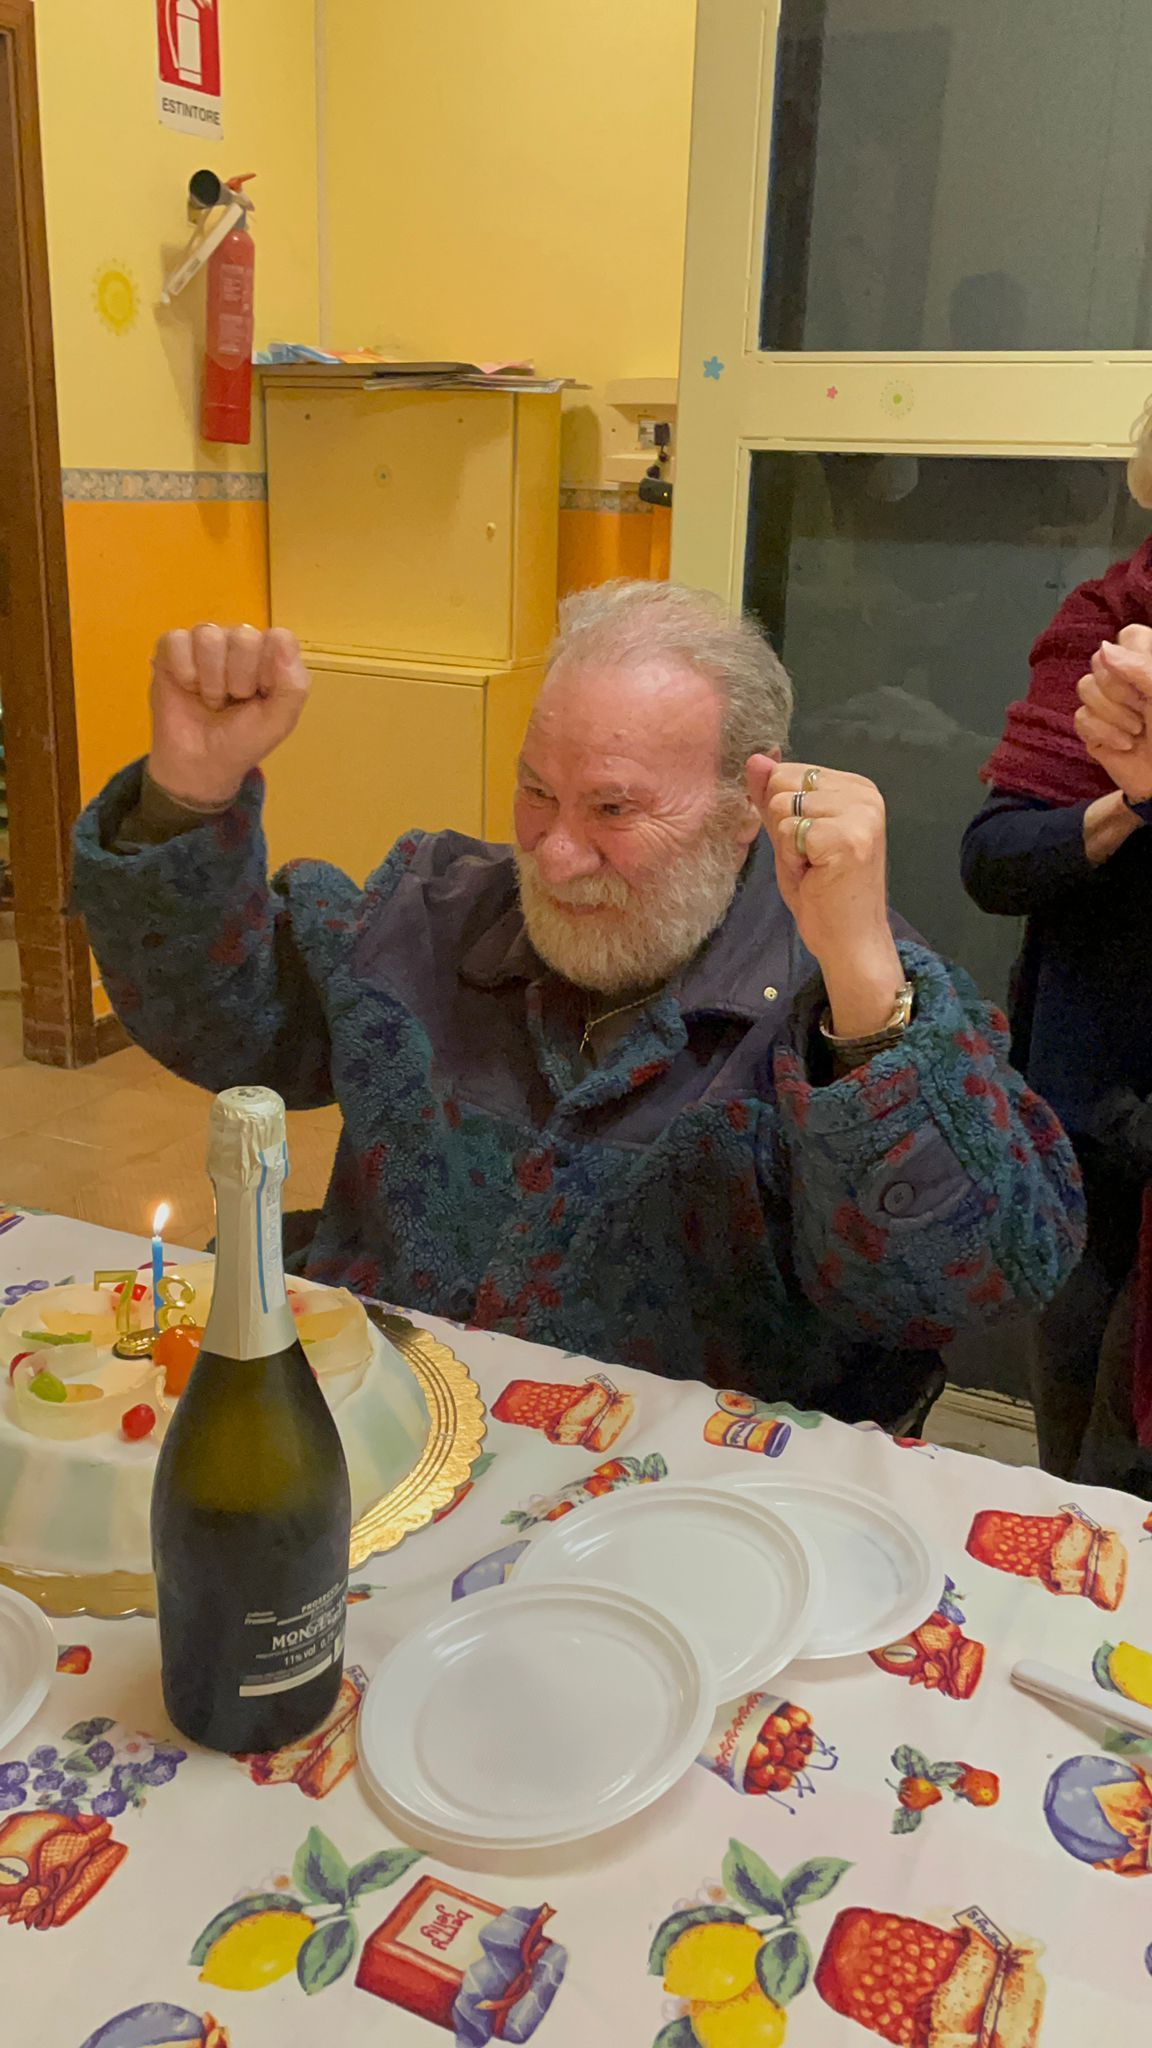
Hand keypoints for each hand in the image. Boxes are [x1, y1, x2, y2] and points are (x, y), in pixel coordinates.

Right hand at [148, 624, 309, 806]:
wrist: (199, 764)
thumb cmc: (242, 740)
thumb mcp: (279, 722)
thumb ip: (293, 685)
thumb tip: (280, 639)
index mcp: (271, 654)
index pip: (279, 638)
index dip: (269, 671)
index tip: (260, 696)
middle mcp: (239, 640)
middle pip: (244, 636)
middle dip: (239, 680)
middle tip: (232, 701)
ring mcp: (205, 640)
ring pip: (209, 636)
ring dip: (210, 679)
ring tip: (211, 698)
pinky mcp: (172, 646)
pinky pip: (176, 640)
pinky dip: (184, 672)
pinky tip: (188, 688)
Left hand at [747, 756, 904, 1037]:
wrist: (850, 940)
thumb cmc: (822, 892)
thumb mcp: (790, 836)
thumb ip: (773, 796)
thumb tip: (755, 757)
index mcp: (857, 786)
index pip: (790, 771)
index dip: (784, 813)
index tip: (809, 844)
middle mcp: (866, 793)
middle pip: (784, 784)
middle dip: (783, 827)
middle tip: (810, 860)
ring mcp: (861, 814)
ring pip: (783, 807)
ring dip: (787, 845)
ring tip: (813, 868)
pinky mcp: (847, 837)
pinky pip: (788, 831)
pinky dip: (791, 859)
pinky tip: (815, 875)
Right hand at [1074, 623, 1151, 802]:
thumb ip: (1138, 667)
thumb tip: (1104, 648)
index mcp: (1146, 665)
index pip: (1129, 636)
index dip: (1134, 658)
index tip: (1148, 684)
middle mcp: (1124, 679)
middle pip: (1099, 661)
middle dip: (1122, 691)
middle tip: (1144, 711)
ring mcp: (1106, 703)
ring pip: (1085, 687)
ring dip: (1114, 714)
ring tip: (1137, 731)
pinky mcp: (1092, 728)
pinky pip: (1080, 717)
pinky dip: (1104, 733)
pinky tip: (1125, 745)